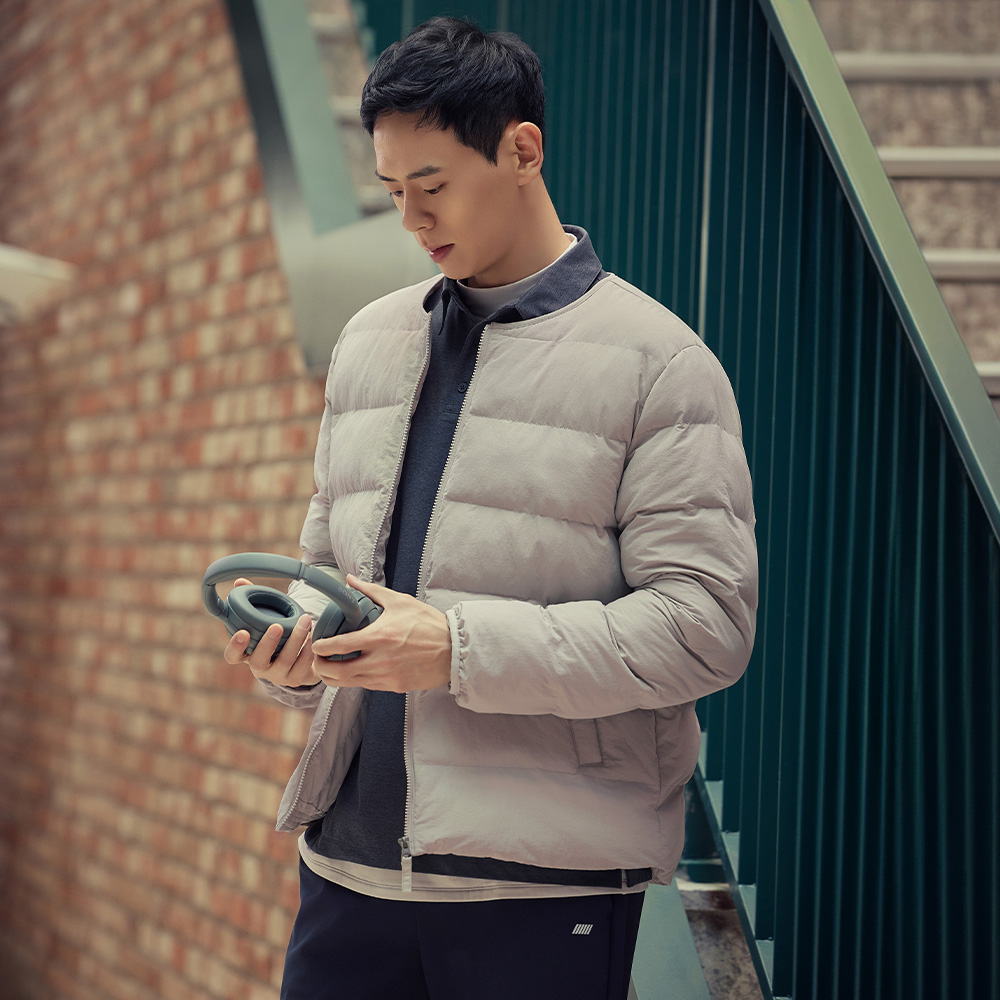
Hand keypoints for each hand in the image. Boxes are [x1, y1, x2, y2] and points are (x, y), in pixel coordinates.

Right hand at [222, 578, 318, 687]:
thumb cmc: (277, 633)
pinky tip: (314, 633)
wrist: (299, 656)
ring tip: (305, 620)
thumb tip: (239, 581)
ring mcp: (278, 675)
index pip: (233, 656)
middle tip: (277, 625)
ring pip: (286, 661)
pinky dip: (309, 648)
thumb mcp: (264, 618)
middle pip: (259, 660)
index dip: (235, 646)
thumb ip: (251, 601)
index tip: (243, 632)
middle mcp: (260, 667)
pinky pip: (304, 664)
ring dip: (296, 639)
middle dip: (268, 643)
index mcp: (246, 654)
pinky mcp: (296, 678)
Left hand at [310, 575, 451, 692]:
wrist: (453, 649)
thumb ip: (372, 591)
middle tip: (317, 661)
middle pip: (338, 672)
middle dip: (321, 668)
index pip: (340, 646)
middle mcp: (380, 660)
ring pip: (349, 684)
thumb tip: (351, 580)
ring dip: (335, 678)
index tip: (317, 644)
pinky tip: (353, 672)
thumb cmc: (428, 623)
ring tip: (329, 669)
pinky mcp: (395, 686)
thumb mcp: (400, 601)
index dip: (322, 647)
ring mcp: (387, 676)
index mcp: (379, 637)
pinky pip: (367, 686)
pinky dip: (355, 681)